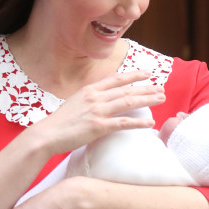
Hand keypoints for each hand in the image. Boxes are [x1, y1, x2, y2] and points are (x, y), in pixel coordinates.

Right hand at [32, 70, 164, 154]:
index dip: (134, 75)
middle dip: (146, 88)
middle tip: (161, 88)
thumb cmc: (60, 121)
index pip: (116, 79)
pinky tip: (150, 123)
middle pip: (126, 90)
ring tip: (161, 99)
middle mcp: (95, 97)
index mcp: (89, 90)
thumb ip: (90, 99)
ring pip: (128, 102)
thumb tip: (102, 99)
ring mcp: (97, 111)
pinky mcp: (99, 126)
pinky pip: (124, 123)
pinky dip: (139, 122)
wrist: (47, 134)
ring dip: (147, 100)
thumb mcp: (75, 102)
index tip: (147, 74)